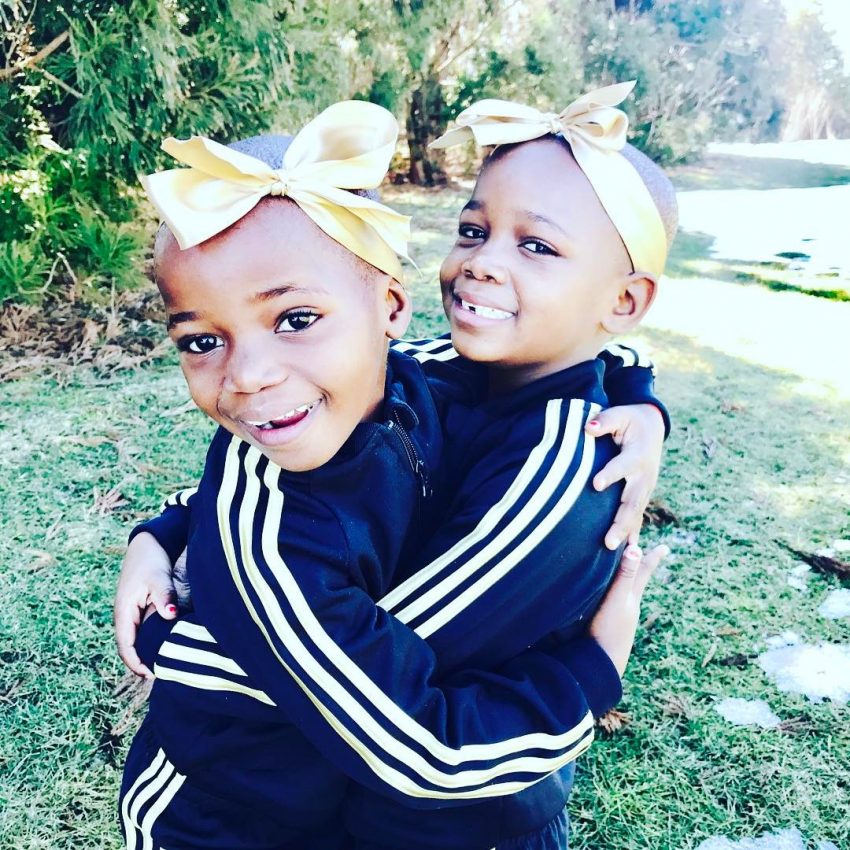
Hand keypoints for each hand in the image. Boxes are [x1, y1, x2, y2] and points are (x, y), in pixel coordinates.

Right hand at [114, 532, 177, 677]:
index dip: (136, 663)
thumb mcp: (159, 577)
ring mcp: (131, 611)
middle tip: (162, 675)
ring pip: (136, 639)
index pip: (126, 646)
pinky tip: (164, 645)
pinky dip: (149, 641)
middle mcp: (124, 614)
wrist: (147, 544)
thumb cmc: (151, 560)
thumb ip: (164, 595)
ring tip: (165, 666)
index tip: (152, 675)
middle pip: (130, 646)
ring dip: (146, 653)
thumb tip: (170, 614)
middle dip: (142, 663)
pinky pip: (142, 630)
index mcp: (124, 611)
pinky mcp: (139, 607)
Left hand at [585, 404, 664, 548]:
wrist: (652, 427)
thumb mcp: (620, 414)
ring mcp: (645, 488)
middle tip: (608, 541)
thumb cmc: (630, 420)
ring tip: (613, 551)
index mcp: (638, 454)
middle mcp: (644, 476)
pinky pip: (636, 518)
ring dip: (625, 533)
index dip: (610, 474)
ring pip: (635, 514)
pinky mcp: (641, 495)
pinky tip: (624, 555)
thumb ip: (604, 420)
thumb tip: (588, 427)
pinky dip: (631, 535)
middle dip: (621, 522)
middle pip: (633, 501)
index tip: (595, 484)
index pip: (623, 466)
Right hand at [589, 544, 667, 676]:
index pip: (643, 571)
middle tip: (644, 553)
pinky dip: (608, 593)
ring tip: (623, 572)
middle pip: (635, 580)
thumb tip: (636, 549)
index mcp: (631, 597)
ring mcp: (616, 617)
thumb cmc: (609, 631)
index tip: (665, 547)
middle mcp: (626, 606)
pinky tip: (602, 598)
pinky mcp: (603, 625)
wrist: (600, 665)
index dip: (652, 557)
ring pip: (622, 592)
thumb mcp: (617, 600)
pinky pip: (609, 602)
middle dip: (638, 566)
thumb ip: (624, 577)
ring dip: (623, 579)